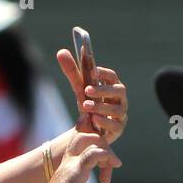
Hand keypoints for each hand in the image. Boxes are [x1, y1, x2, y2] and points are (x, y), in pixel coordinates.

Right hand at [43, 130, 119, 182]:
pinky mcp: (76, 171)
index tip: (110, 163)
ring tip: (116, 163)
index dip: (96, 147)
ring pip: (89, 140)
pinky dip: (105, 155)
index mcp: (68, 168)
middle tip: (113, 160)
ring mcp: (71, 164)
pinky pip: (92, 153)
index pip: (81, 146)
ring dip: (105, 148)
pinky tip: (114, 164)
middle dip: (100, 141)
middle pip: (83, 136)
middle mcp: (69, 162)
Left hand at [56, 49, 127, 182]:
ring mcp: (120, 116)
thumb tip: (61, 52)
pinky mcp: (117, 130)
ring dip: (103, 107)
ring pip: (117, 110)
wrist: (87, 130)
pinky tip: (93, 121)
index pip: (113, 77)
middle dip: (104, 91)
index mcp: (112, 87)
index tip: (93, 71)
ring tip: (86, 106)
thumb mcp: (78, 88)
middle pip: (119, 91)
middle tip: (87, 91)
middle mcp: (119, 100)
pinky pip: (115, 126)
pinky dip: (104, 123)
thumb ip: (71, 71)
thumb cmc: (88, 104)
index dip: (105, 74)